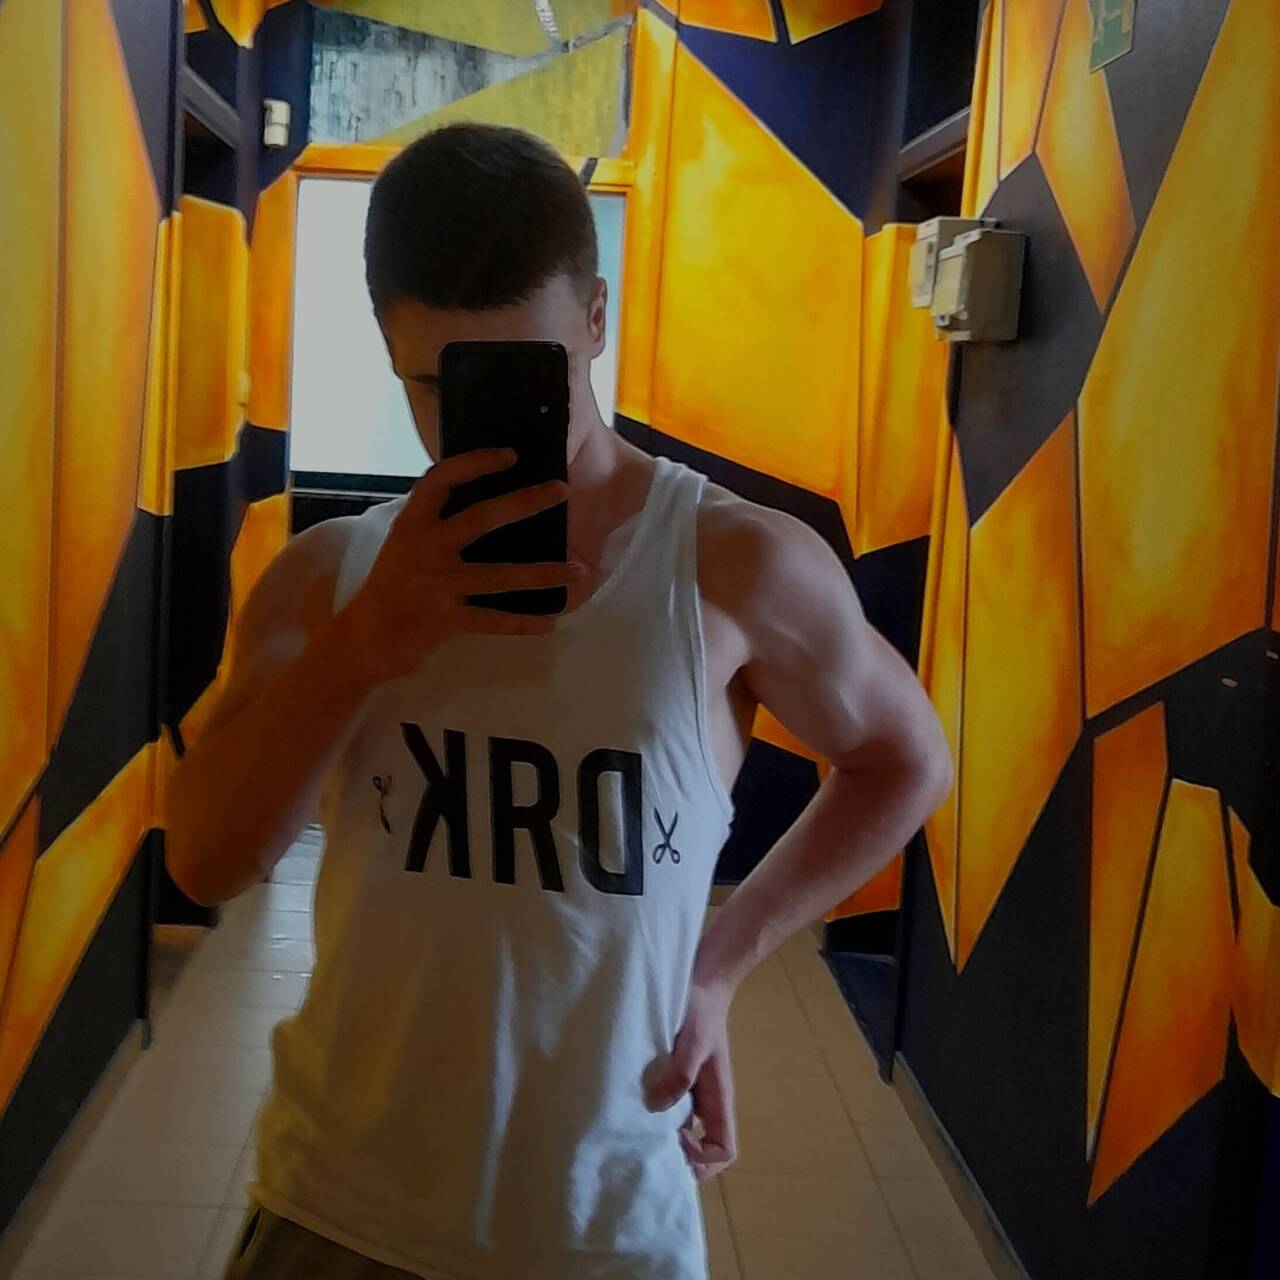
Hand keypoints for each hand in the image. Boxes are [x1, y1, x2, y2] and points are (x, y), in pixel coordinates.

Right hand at [336, 448, 583, 683]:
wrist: (361, 641)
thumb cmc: (389, 587)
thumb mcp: (403, 545)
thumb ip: (432, 523)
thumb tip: (470, 495)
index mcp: (412, 524)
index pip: (441, 480)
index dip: (474, 463)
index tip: (510, 455)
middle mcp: (424, 548)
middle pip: (482, 518)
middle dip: (525, 501)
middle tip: (562, 490)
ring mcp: (436, 585)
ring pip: (500, 576)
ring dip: (543, 573)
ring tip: (579, 571)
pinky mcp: (445, 620)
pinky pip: (493, 621)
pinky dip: (523, 623)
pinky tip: (550, 623)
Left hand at [643, 980, 737, 1180]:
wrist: (701, 983)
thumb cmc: (701, 1013)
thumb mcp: (693, 1042)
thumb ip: (681, 1074)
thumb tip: (659, 1108)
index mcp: (719, 1097)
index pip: (724, 1148)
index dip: (704, 1160)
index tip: (677, 1148)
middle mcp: (708, 1099)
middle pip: (704, 1146)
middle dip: (681, 1155)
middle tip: (648, 1146)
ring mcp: (694, 1089)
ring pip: (685, 1127)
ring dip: (666, 1134)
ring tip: (637, 1126)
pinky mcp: (678, 1075)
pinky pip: (672, 1105)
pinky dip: (657, 1111)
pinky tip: (634, 1100)